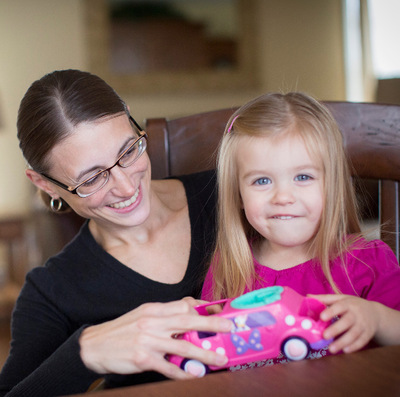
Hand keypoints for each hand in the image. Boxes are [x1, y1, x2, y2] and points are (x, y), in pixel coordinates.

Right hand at [79, 298, 231, 378]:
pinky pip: (168, 367)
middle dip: (211, 323)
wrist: (94, 345)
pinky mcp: (142, 358)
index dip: (202, 309)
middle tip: (229, 327)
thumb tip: (188, 316)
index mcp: (153, 309)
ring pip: (182, 345)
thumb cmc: (122, 330)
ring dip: (204, 353)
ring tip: (220, 359)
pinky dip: (183, 372)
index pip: (182, 306)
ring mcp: (147, 340)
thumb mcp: (143, 315)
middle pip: (187, 321)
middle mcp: (152, 322)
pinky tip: (195, 376)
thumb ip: (164, 316)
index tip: (218, 312)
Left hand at [309, 294, 379, 353]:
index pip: (339, 306)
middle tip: (324, 336)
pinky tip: (345, 351)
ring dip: (343, 342)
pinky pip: (362, 341)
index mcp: (348, 303)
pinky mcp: (368, 334)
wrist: (375, 313)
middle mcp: (356, 314)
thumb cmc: (352, 305)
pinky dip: (354, 347)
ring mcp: (363, 324)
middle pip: (347, 322)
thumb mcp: (340, 298)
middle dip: (336, 329)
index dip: (331, 311)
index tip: (322, 317)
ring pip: (354, 334)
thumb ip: (325, 298)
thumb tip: (307, 297)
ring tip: (331, 349)